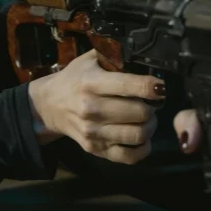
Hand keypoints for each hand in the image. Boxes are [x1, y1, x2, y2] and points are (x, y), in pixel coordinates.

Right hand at [28, 50, 163, 163]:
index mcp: (92, 83)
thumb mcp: (90, 59)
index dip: (152, 87)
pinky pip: (129, 156)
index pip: (129, 86)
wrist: (50, 105)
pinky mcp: (95, 149)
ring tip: (147, 118)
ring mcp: (93, 132)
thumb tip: (144, 54)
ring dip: (150, 126)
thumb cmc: (75, 78)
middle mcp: (91, 109)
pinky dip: (143, 148)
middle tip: (152, 103)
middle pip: (139, 112)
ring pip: (138, 135)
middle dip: (153, 107)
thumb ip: (113, 54)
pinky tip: (141, 137)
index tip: (160, 87)